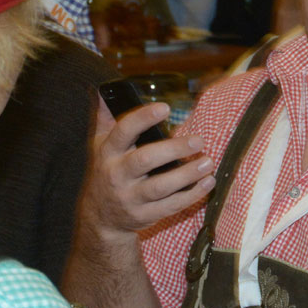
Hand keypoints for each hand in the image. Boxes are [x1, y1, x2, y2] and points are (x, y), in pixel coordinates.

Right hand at [82, 102, 214, 237]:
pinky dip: (192, 195)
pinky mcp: (144, 215)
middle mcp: (117, 175)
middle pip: (145, 160)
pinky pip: (170, 206)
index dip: (143, 118)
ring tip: (208, 162)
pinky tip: (208, 182)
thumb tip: (106, 90)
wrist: (100, 216)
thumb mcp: (99, 144)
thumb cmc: (107, 170)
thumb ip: (105, 117)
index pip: (123, 132)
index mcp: (108, 152)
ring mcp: (130, 198)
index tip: (166, 108)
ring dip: (187, 175)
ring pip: (160, 187)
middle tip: (199, 140)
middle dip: (173, 149)